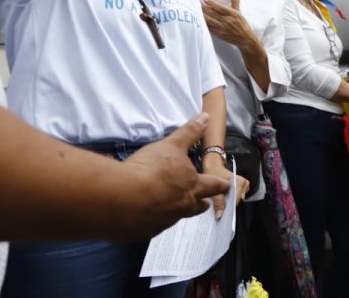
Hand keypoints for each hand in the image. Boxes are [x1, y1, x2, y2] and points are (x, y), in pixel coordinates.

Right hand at [114, 113, 230, 239]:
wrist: (121, 197)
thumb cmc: (151, 168)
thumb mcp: (171, 145)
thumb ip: (190, 132)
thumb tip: (206, 117)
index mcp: (192, 187)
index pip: (213, 186)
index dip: (221, 185)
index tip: (227, 186)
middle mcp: (181, 207)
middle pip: (197, 207)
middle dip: (201, 204)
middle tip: (204, 204)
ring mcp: (163, 222)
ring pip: (174, 218)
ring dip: (174, 212)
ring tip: (169, 207)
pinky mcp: (144, 231)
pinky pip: (150, 226)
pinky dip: (148, 220)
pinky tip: (140, 214)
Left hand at [201, 0, 258, 49]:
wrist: (244, 39)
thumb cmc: (243, 25)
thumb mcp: (240, 13)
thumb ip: (236, 3)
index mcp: (232, 14)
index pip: (219, 7)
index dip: (211, 3)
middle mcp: (226, 20)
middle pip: (212, 13)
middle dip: (204, 7)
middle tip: (199, 3)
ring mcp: (222, 28)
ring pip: (209, 20)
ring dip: (202, 14)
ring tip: (197, 10)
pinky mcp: (219, 34)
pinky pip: (209, 28)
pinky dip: (204, 23)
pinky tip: (200, 20)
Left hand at [202, 154, 247, 216]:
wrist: (214, 165)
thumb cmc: (214, 174)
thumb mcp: (215, 188)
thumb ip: (218, 203)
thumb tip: (219, 217)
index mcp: (240, 182)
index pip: (236, 201)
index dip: (228, 209)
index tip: (221, 217)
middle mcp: (245, 184)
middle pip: (236, 201)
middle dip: (228, 206)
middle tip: (218, 211)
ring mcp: (245, 186)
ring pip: (236, 201)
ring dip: (228, 204)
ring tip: (220, 205)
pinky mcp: (242, 188)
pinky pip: (236, 198)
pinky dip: (229, 201)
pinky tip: (223, 201)